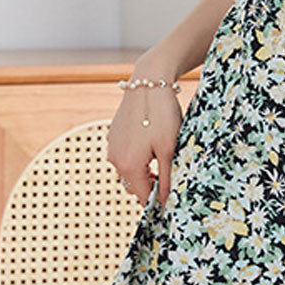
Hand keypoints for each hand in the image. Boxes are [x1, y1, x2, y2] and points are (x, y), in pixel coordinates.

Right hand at [106, 74, 182, 206]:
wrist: (148, 83)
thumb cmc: (162, 116)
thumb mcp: (169, 149)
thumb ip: (166, 178)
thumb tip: (165, 200)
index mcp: (128, 166)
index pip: (142, 197)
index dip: (157, 202)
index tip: (173, 199)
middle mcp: (115, 159)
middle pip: (134, 185)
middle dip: (151, 187)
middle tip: (171, 179)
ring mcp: (112, 146)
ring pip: (129, 170)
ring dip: (145, 172)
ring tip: (164, 161)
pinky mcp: (114, 135)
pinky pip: (126, 156)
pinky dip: (138, 159)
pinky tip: (153, 146)